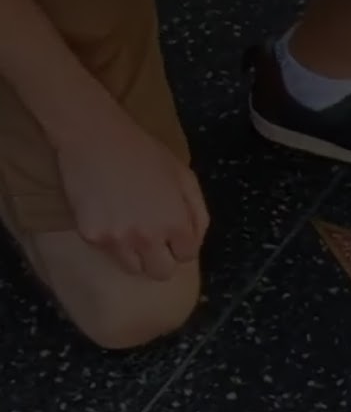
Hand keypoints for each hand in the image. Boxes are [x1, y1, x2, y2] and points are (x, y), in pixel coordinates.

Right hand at [56, 110, 207, 280]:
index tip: (174, 235)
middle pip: (162, 272)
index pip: (187, 256)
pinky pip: (108, 252)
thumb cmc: (145, 153)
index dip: (181, 245)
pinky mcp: (92, 237)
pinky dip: (112, 242)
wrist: (97, 139)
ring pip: (134, 269)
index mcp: (176, 223)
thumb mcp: (185, 178)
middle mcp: (148, 238)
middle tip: (155, 242)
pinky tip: (110, 217)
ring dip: (136, 255)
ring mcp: (118, 240)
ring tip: (131, 229)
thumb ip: (197, 213)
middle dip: (163, 259)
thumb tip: (196, 240)